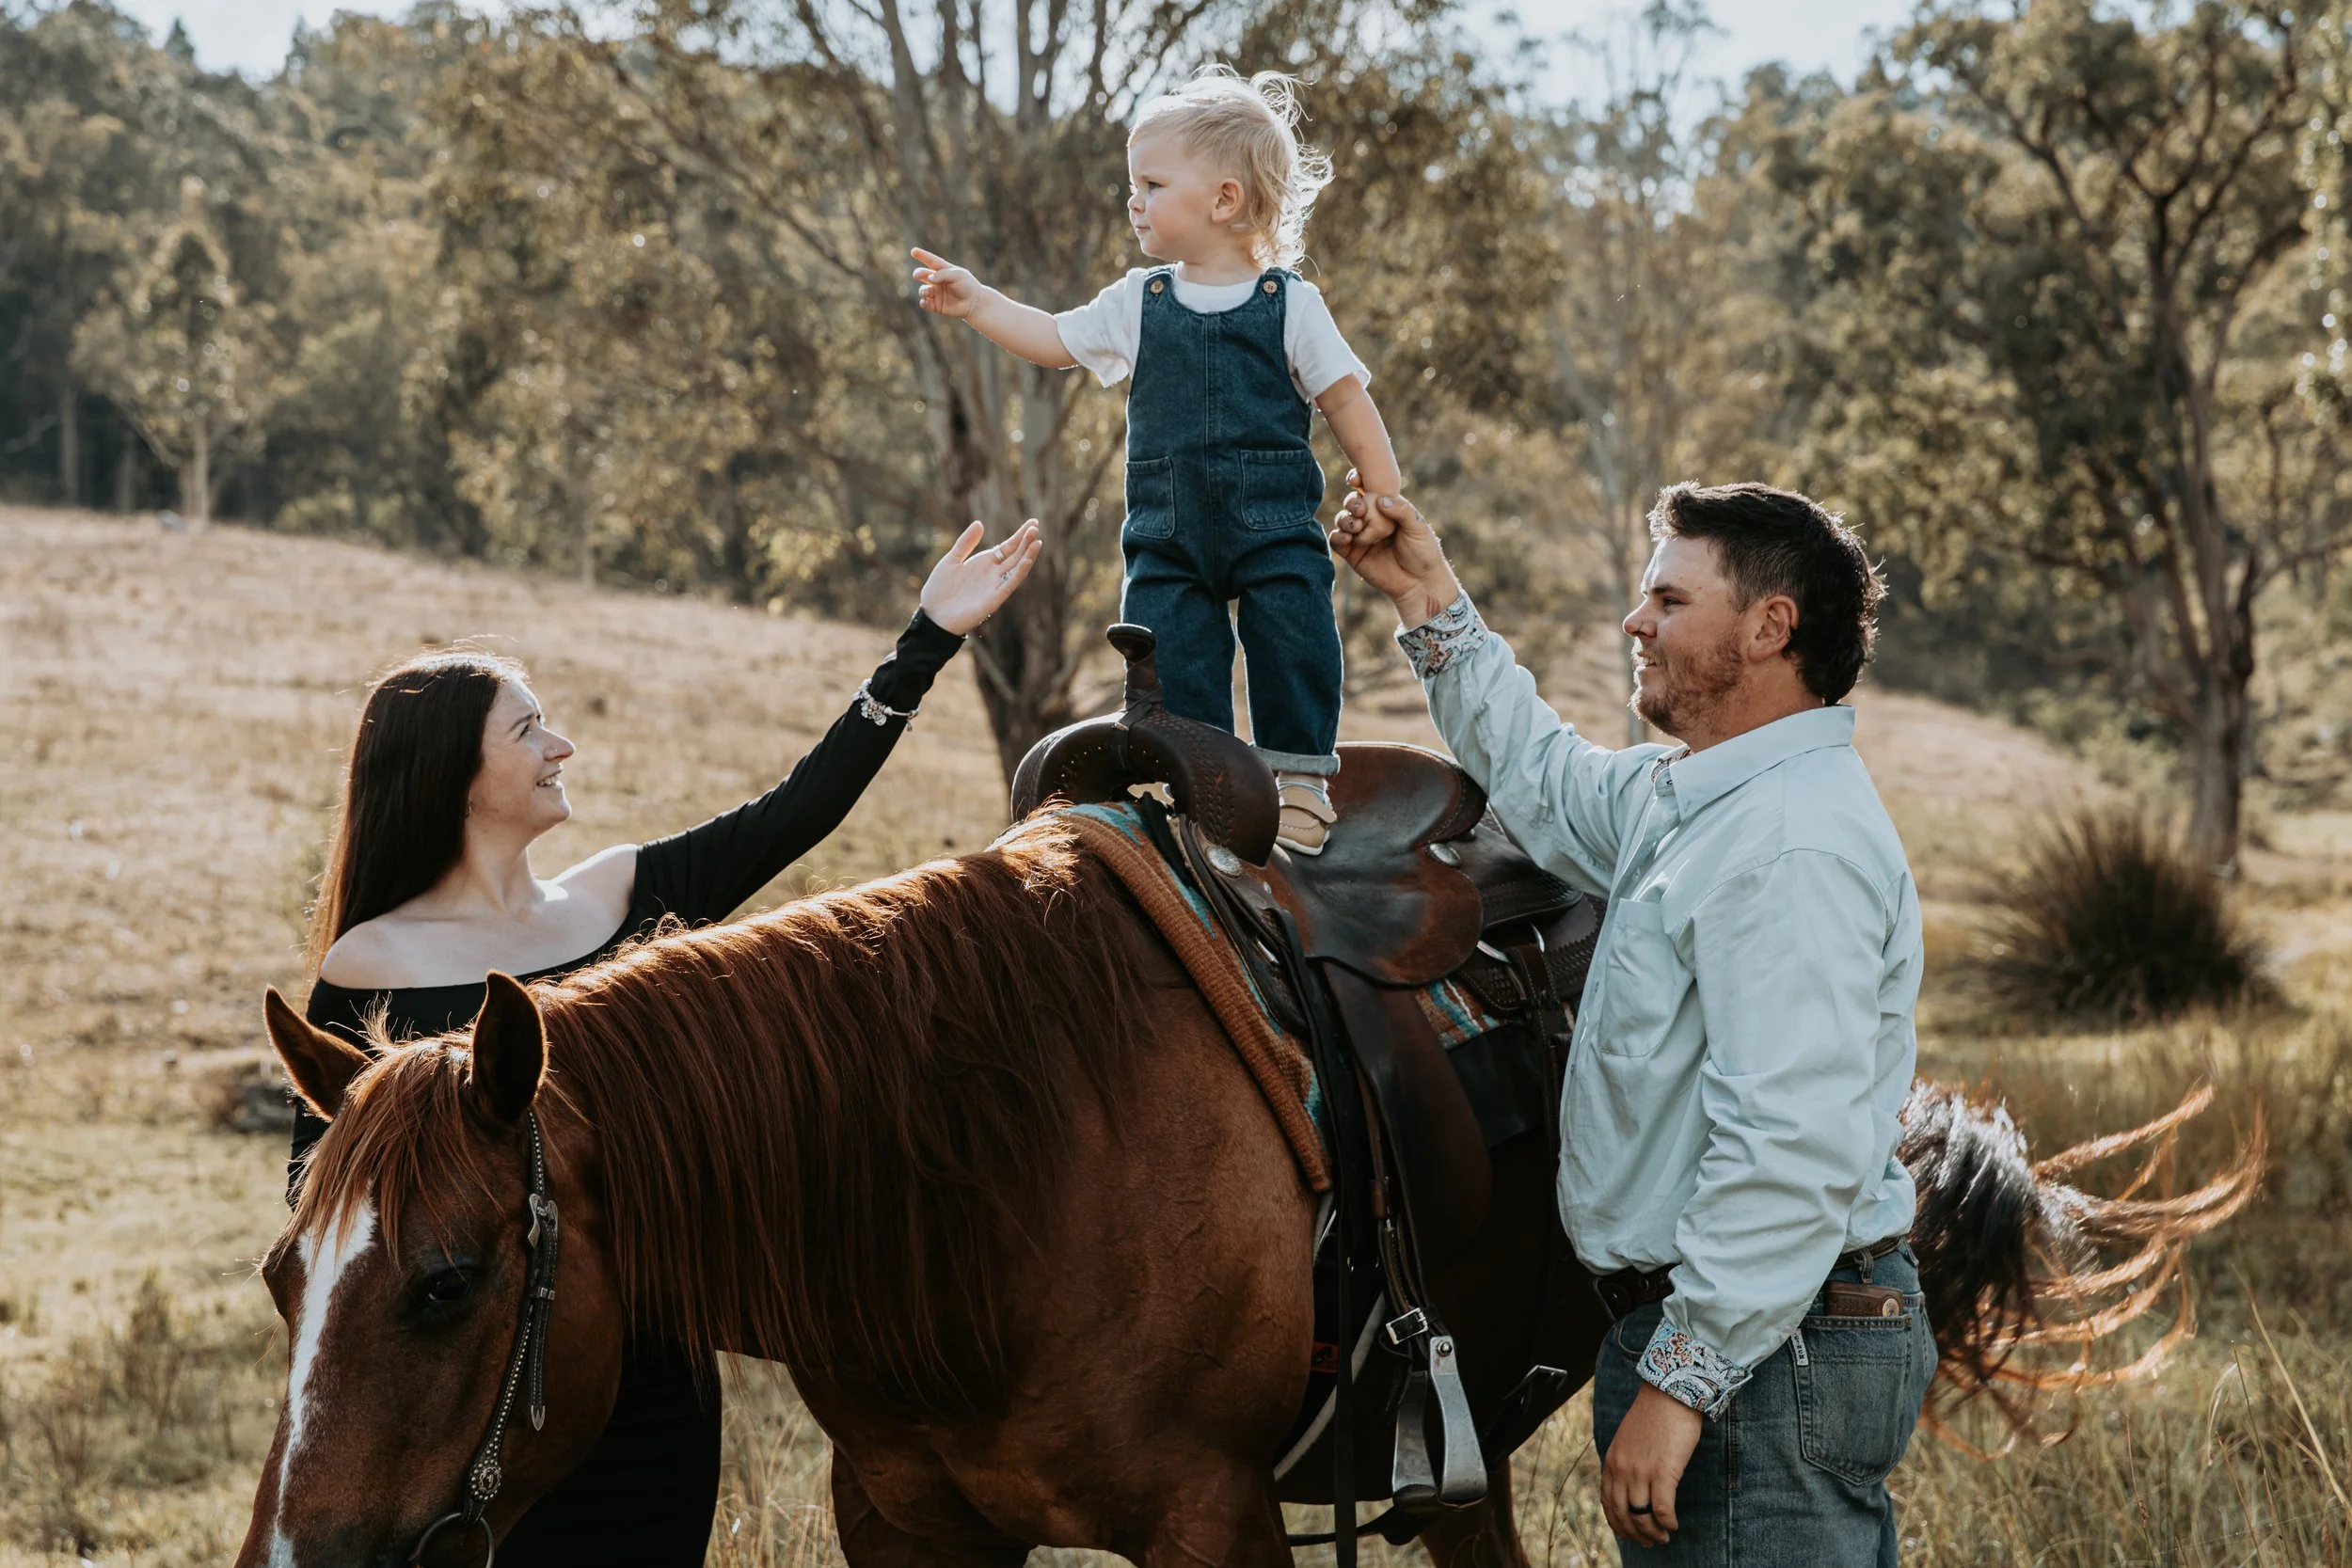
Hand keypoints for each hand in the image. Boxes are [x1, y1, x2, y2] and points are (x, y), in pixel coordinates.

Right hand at [911, 247, 987, 318]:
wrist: (975, 303)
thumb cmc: (968, 286)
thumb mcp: (957, 275)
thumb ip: (943, 274)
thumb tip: (930, 278)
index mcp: (944, 270)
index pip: (931, 261)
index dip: (922, 255)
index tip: (913, 251)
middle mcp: (938, 281)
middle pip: (922, 275)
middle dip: (918, 274)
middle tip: (917, 276)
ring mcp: (937, 293)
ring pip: (923, 290)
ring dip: (923, 290)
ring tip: (929, 292)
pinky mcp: (936, 305)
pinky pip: (925, 303)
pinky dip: (923, 302)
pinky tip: (926, 301)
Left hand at [920, 520, 1040, 635]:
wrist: (932, 616)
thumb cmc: (939, 590)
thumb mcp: (951, 560)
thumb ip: (966, 543)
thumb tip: (980, 523)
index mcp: (984, 563)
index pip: (1007, 547)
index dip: (1020, 535)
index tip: (1033, 522)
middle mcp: (993, 574)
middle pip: (1015, 555)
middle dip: (1025, 541)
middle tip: (1035, 526)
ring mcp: (994, 587)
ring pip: (1016, 569)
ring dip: (1027, 556)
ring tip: (1037, 542)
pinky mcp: (993, 600)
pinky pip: (1009, 585)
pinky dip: (1019, 573)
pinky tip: (1026, 561)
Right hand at [1329, 470, 1459, 626]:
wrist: (1419, 583)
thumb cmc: (1424, 552)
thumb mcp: (1417, 527)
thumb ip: (1401, 511)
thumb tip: (1379, 500)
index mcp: (1387, 509)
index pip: (1368, 489)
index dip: (1358, 481)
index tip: (1355, 479)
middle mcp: (1371, 520)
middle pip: (1352, 503)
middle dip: (1351, 501)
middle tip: (1359, 508)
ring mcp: (1360, 536)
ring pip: (1342, 519)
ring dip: (1344, 519)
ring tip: (1356, 526)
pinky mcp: (1353, 554)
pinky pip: (1337, 540)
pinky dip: (1338, 536)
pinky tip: (1349, 538)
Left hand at [1601, 1382, 1702, 1547]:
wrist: (1670, 1393)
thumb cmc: (1654, 1415)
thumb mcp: (1628, 1439)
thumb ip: (1626, 1461)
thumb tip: (1633, 1484)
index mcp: (1612, 1461)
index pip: (1607, 1502)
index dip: (1617, 1523)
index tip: (1628, 1533)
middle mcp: (1622, 1469)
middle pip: (1622, 1514)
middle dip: (1634, 1534)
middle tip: (1648, 1543)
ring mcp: (1641, 1472)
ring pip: (1641, 1516)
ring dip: (1652, 1532)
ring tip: (1663, 1537)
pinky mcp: (1663, 1472)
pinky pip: (1662, 1509)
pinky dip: (1667, 1522)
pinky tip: (1673, 1525)